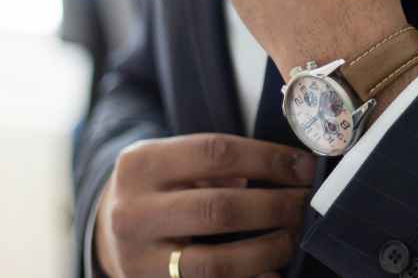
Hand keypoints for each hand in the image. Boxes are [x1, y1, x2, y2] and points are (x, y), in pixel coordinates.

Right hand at [94, 134, 316, 277]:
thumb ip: (220, 162)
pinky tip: (272, 272)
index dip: (268, 159)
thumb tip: (291, 168)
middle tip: (306, 203)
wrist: (110, 228)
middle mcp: (133, 212)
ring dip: (267, 250)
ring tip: (292, 236)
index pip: (217, 153)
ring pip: (216, 262)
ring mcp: (139, 259)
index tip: (304, 167)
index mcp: (141, 164)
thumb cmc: (162, 185)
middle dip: (274, 206)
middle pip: (219, 209)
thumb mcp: (175, 159)